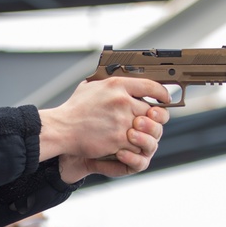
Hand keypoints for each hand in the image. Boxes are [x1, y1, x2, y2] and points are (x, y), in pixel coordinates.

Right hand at [40, 78, 169, 182]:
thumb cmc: (74, 109)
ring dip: (146, 134)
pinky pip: (137, 144)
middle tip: (148, 121)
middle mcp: (122, 101)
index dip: (162, 93)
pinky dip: (135, 146)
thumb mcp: (91, 86)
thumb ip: (110, 82)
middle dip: (152, 118)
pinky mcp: (119, 139)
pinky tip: (129, 145)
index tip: (164, 98)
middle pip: (152, 110)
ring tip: (139, 135)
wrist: (61, 129)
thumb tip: (125, 80)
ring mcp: (122, 121)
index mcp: (116, 84)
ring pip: (148, 129)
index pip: (150, 85)